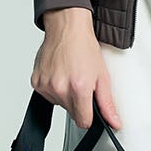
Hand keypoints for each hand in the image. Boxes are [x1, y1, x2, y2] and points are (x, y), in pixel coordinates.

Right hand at [33, 7, 123, 130]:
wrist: (67, 27)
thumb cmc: (84, 47)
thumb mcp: (102, 76)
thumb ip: (107, 104)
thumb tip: (114, 122)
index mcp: (78, 88)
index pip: (83, 121)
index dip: (88, 115)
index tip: (89, 106)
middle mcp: (59, 88)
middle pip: (71, 112)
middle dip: (78, 102)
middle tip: (81, 82)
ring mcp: (45, 85)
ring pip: (58, 104)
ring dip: (65, 94)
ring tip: (69, 75)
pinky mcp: (36, 82)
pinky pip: (47, 95)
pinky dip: (53, 88)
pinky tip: (59, 73)